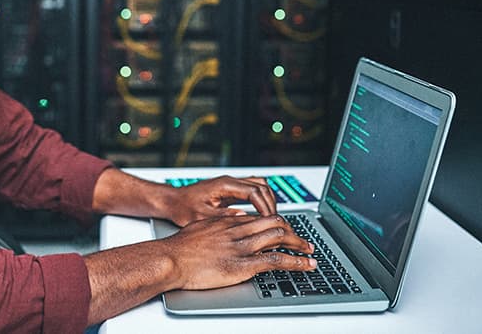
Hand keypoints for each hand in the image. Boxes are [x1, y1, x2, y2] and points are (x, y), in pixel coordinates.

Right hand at [162, 214, 315, 290]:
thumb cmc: (179, 248)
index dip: (277, 224)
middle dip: (293, 232)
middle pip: (274, 223)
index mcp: (228, 221)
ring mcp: (242, 246)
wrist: (170, 258)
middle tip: (304, 241)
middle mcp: (238, 230)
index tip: (285, 230)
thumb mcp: (200, 229)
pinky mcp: (242, 264)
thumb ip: (216, 228)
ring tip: (310, 252)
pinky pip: (275, 261)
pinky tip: (306, 265)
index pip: (260, 217)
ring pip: (279, 237)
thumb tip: (224, 230)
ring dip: (299, 244)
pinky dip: (295, 262)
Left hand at [163, 175, 276, 226]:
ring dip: (268, 201)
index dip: (265, 206)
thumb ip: (222, 218)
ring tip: (270, 220)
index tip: (270, 220)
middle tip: (274, 222)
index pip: (254, 191)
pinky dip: (261, 201)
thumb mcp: (201, 217)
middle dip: (271, 204)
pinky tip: (261, 216)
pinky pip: (253, 192)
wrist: (173, 201)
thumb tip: (244, 219)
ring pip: (259, 186)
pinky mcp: (230, 191)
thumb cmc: (183, 208)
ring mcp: (231, 185)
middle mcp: (230, 182)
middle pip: (261, 186)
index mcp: (224, 185)